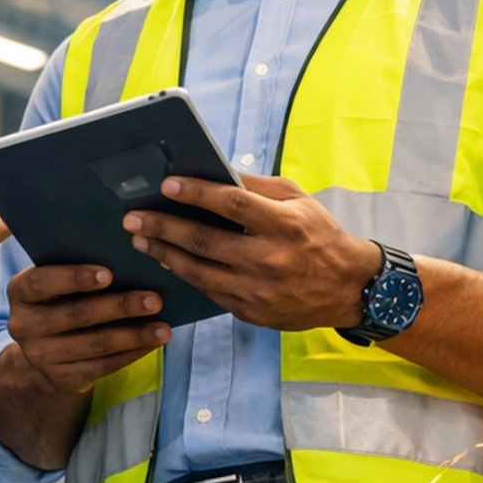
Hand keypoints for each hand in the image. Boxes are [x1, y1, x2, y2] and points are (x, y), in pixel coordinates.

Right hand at [6, 262, 170, 392]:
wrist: (45, 348)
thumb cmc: (62, 298)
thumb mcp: (58, 282)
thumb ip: (78, 267)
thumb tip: (129, 254)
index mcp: (20, 292)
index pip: (42, 282)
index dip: (75, 278)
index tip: (110, 274)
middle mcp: (24, 325)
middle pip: (77, 315)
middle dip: (120, 307)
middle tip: (155, 300)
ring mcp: (40, 355)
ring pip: (94, 344)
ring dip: (134, 335)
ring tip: (164, 328)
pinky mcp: (60, 377)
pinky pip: (101, 366)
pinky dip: (131, 354)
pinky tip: (152, 344)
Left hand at [123, 173, 378, 332]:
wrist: (348, 288)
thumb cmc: (320, 235)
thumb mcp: (299, 200)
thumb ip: (259, 186)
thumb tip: (217, 170)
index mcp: (284, 224)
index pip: (231, 203)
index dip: (196, 193)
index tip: (167, 185)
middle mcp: (269, 258)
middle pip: (205, 240)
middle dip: (164, 227)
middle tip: (134, 218)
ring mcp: (259, 290)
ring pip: (199, 271)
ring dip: (165, 254)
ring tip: (142, 240)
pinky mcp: (252, 312)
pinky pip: (210, 292)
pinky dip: (186, 276)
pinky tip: (169, 262)